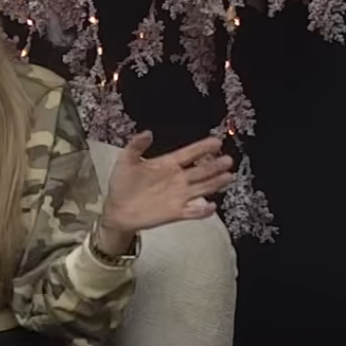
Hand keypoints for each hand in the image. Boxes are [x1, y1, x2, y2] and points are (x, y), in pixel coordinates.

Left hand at [101, 131, 233, 234]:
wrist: (116, 209)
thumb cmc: (122, 184)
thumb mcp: (126, 161)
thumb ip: (136, 146)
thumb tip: (148, 132)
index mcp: (167, 164)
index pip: (188, 153)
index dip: (202, 148)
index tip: (216, 142)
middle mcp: (177, 179)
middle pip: (200, 170)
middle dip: (214, 165)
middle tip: (227, 159)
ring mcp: (178, 195)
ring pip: (202, 188)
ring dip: (215, 183)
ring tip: (228, 176)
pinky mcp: (176, 212)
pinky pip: (193, 211)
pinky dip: (202, 210)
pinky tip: (211, 206)